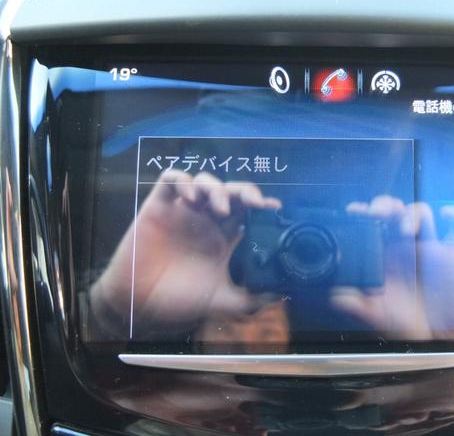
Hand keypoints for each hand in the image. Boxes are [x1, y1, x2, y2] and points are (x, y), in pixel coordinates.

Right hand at [90, 170, 280, 338]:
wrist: (141, 305)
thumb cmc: (179, 300)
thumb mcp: (221, 300)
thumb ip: (249, 300)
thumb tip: (279, 296)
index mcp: (223, 237)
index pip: (246, 211)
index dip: (261, 205)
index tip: (274, 209)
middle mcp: (205, 221)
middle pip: (230, 192)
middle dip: (245, 191)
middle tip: (255, 202)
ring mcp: (182, 212)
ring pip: (204, 182)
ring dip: (216, 188)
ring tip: (221, 208)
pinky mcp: (158, 207)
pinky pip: (170, 180)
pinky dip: (183, 182)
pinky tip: (190, 199)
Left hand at [331, 196, 453, 339]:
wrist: (433, 337)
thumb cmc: (403, 321)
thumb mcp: (377, 313)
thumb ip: (357, 306)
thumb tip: (336, 298)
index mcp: (385, 253)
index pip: (373, 224)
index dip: (364, 213)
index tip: (353, 211)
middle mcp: (405, 245)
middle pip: (395, 211)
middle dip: (386, 205)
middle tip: (377, 212)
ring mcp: (429, 247)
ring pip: (421, 213)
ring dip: (412, 215)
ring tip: (405, 230)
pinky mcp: (452, 254)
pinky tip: (446, 215)